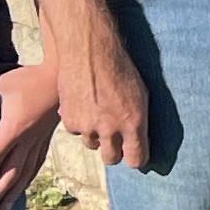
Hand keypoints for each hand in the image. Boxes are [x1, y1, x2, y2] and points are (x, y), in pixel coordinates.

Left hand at [0, 61, 62, 209]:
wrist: (62, 79)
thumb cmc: (31, 79)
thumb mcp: (2, 82)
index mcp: (13, 129)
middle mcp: (26, 141)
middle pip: (9, 174)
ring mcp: (38, 142)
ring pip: (25, 173)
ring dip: (13, 193)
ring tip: (2, 209)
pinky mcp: (46, 140)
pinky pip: (36, 165)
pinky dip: (27, 180)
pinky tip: (22, 188)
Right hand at [55, 9, 152, 171]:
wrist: (88, 50)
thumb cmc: (119, 67)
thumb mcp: (140, 94)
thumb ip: (138, 120)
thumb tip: (140, 139)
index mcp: (133, 123)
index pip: (136, 160)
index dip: (136, 159)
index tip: (135, 155)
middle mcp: (110, 129)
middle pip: (111, 159)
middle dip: (114, 152)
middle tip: (115, 138)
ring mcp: (88, 127)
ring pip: (92, 145)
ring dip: (95, 134)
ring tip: (97, 112)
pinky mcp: (70, 121)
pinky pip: (76, 131)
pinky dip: (79, 121)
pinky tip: (83, 103)